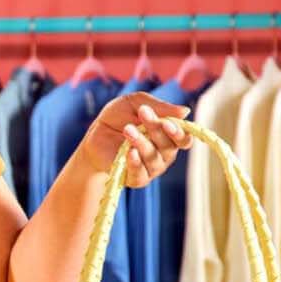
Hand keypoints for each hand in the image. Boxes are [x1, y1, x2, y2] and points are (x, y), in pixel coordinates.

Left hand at [75, 93, 192, 187]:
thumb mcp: (136, 103)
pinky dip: (136, 163)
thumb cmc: (118, 117)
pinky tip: (129, 152)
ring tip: (127, 129)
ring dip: (142, 142)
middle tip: (142, 112)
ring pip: (154, 159)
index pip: (184, 139)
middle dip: (156, 129)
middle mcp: (164, 154)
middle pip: (169, 146)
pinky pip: (141, 174)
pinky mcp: (136, 178)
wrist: (94, 134)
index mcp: (168, 136)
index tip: (167, 122)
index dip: (179, 133)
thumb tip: (186, 111)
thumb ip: (160, 106)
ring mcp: (151, 168)